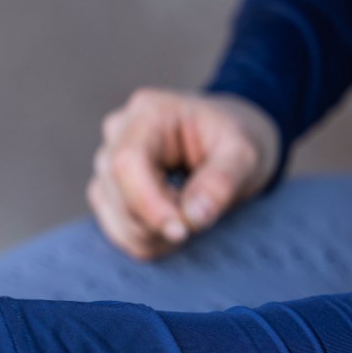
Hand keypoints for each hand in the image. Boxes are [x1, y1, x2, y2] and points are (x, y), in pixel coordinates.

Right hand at [89, 89, 279, 258]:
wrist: (226, 143)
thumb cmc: (233, 142)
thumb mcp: (244, 155)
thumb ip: (221, 182)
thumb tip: (193, 217)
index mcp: (149, 112)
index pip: (127, 162)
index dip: (147, 202)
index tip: (182, 231)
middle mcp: (118, 133)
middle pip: (117, 193)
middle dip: (158, 222)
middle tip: (201, 221)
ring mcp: (107, 162)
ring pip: (114, 215)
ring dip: (154, 234)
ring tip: (191, 220)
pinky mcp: (107, 189)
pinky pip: (116, 228)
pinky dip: (147, 240)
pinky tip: (174, 225)